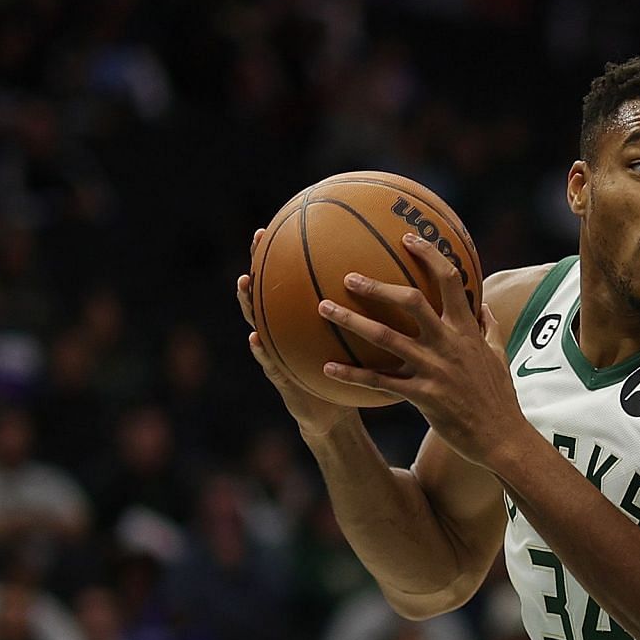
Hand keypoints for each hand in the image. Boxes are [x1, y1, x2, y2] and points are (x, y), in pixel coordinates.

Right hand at [237, 228, 350, 438]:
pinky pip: (271, 364)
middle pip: (273, 291)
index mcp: (305, 319)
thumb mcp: (361, 347)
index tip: (288, 222)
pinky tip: (255, 339)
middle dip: (264, 261)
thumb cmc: (347, 377)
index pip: (297, 279)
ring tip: (244, 282)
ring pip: (261, 321)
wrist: (334, 417)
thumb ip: (368, 319)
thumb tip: (395, 282)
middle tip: (258, 238)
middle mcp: (289, 330)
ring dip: (249, 302)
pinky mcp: (282, 381)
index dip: (290, 251)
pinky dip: (262, 352)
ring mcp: (279, 352)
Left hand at [316, 233, 530, 469]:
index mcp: (467, 330)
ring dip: (351, 321)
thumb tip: (484, 305)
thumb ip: (490, 328)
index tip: (409, 238)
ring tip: (324, 309)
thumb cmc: (499, 398)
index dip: (429, 255)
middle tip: (348, 277)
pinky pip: (380, 382)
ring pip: (386, 337)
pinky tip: (328, 368)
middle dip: (377, 285)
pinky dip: (352, 374)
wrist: (502, 438)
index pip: (451, 281)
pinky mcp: (423, 396)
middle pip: (410, 301)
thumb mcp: (500, 357)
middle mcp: (449, 344)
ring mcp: (435, 369)